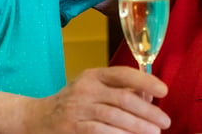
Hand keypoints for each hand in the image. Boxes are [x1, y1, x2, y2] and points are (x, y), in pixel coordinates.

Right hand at [32, 66, 169, 132]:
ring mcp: (78, 109)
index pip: (123, 74)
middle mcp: (86, 89)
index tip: (163, 90)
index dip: (145, 81)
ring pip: (114, 117)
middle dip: (147, 112)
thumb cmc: (74, 102)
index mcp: (94, 75)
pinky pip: (100, 132)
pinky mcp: (73, 128)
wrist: (37, 118)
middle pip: (123, 98)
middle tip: (164, 121)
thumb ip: (119, 90)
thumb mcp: (93, 89)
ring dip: (137, 127)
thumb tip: (149, 97)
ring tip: (153, 132)